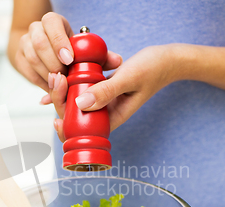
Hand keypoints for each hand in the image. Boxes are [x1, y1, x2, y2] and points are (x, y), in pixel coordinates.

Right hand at [13, 12, 121, 92]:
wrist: (44, 51)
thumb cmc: (69, 50)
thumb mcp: (83, 49)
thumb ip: (100, 55)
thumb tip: (116, 61)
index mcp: (52, 21)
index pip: (52, 24)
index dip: (59, 42)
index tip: (70, 59)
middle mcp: (35, 29)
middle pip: (39, 43)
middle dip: (53, 61)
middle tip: (66, 76)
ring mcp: (24, 43)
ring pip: (31, 58)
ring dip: (47, 73)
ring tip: (61, 83)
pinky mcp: (18, 59)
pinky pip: (28, 72)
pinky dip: (41, 82)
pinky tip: (53, 87)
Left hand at [50, 44, 178, 141]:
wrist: (167, 59)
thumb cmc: (154, 69)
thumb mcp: (129, 78)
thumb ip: (106, 91)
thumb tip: (81, 104)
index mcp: (113, 117)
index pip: (84, 130)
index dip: (67, 127)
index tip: (56, 115)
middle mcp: (106, 111)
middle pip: (75, 115)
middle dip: (61, 100)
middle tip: (56, 79)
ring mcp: (104, 99)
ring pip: (76, 100)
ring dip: (64, 90)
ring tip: (56, 76)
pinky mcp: (103, 87)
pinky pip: (83, 87)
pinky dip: (72, 82)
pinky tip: (60, 76)